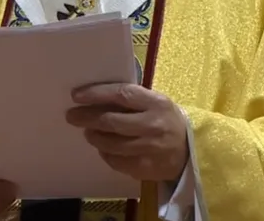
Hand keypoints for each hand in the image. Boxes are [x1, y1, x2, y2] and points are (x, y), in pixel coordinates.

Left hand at [66, 83, 188, 181]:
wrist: (191, 151)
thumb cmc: (167, 121)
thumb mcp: (156, 103)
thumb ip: (132, 100)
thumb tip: (94, 96)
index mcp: (157, 103)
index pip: (122, 95)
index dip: (96, 94)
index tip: (77, 96)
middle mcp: (153, 125)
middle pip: (112, 121)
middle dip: (87, 117)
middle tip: (72, 116)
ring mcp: (149, 149)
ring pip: (111, 144)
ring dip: (94, 137)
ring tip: (88, 132)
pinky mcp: (145, 168)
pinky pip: (116, 161)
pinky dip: (106, 153)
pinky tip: (103, 147)